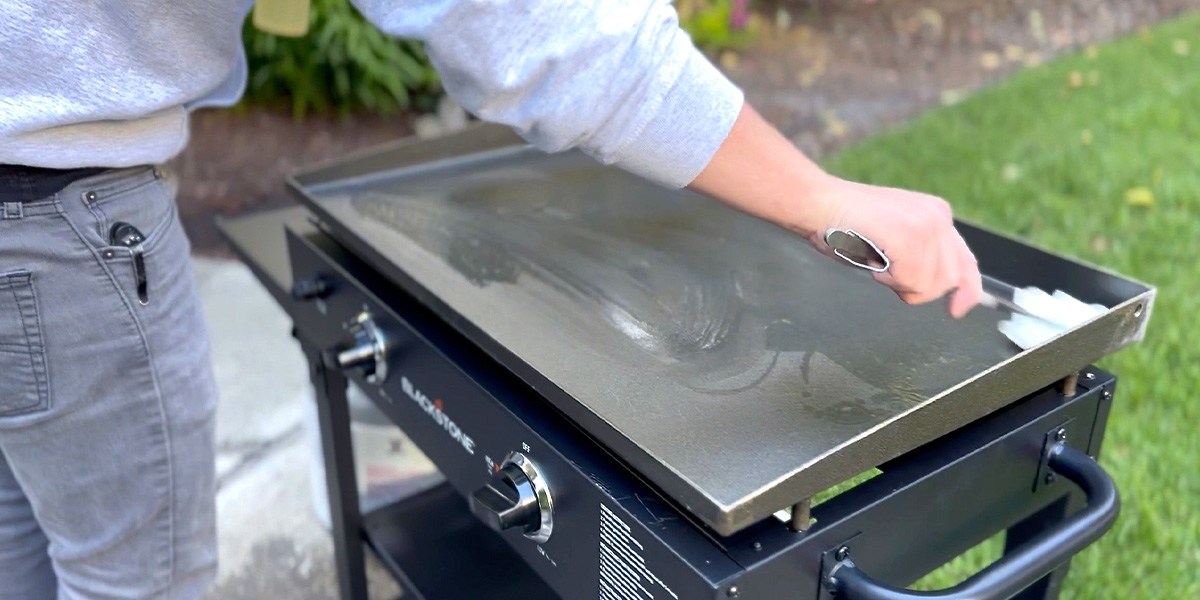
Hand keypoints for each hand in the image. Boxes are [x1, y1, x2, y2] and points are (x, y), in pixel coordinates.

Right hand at [688, 103, 981, 316]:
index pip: (965, 260)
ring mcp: (927, 224)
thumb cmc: (841, 224)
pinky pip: (912, 281)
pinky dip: (889, 281)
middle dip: (916, 289)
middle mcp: (939, 215)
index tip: (957, 310)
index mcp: (936, 213)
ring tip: (875, 260)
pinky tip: (873, 261)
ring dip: (898, 284)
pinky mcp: (911, 236)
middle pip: (948, 280)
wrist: (817, 203)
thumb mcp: (891, 237)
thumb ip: (917, 254)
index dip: (968, 289)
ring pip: (929, 285)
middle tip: (883, 271)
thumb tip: (935, 288)